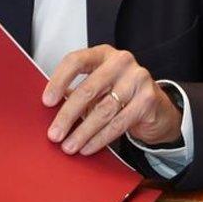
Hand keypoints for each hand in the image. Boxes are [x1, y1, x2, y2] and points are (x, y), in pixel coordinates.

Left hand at [43, 45, 182, 154]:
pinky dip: (100, 138)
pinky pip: (118, 123)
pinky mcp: (148, 100)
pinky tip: (88, 147)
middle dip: (67, 115)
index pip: (75, 61)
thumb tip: (48, 112)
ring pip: (103, 110)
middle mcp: (120, 62)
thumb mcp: (96, 87)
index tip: (47, 101)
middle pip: (88, 89)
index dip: (58, 81)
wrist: (156, 107)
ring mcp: (137, 79)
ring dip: (83, 132)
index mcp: (102, 54)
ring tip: (69, 145)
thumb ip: (74, 92)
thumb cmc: (118, 93)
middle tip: (54, 134)